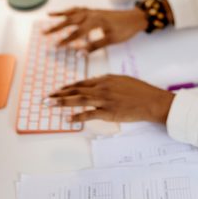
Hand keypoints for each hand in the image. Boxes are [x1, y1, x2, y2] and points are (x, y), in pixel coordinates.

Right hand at [43, 7, 145, 52]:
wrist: (136, 18)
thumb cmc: (126, 30)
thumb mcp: (111, 40)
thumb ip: (95, 46)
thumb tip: (79, 54)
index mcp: (96, 21)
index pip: (77, 32)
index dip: (66, 40)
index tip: (56, 47)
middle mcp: (92, 14)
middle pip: (71, 20)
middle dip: (57, 27)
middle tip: (44, 34)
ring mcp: (93, 11)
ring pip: (73, 13)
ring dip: (60, 16)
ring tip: (48, 18)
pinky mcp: (94, 11)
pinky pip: (79, 9)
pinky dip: (69, 11)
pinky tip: (62, 13)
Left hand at [47, 74, 174, 123]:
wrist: (151, 101)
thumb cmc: (139, 91)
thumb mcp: (122, 80)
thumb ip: (107, 81)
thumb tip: (95, 83)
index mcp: (105, 78)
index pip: (82, 82)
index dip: (68, 87)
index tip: (57, 90)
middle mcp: (102, 87)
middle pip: (76, 90)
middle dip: (59, 94)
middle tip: (46, 98)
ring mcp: (105, 99)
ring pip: (79, 99)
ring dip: (63, 102)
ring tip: (50, 104)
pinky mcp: (108, 112)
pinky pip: (89, 114)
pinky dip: (78, 116)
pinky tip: (68, 119)